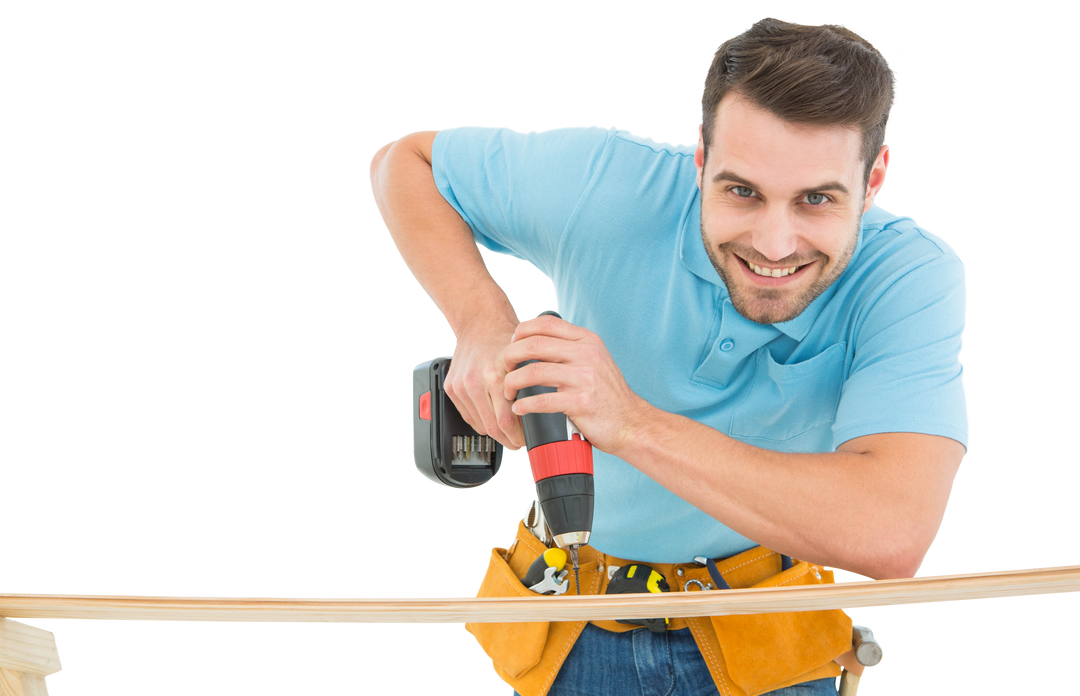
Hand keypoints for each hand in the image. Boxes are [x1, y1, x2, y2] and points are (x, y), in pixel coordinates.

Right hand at [444, 322, 527, 451]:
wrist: (479, 323)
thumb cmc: (505, 339)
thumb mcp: (527, 360)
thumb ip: (532, 386)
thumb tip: (543, 415)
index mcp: (496, 377)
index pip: (506, 422)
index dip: (518, 437)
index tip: (525, 441)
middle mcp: (476, 383)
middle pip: (492, 428)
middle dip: (507, 440)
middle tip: (518, 444)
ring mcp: (461, 386)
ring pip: (479, 425)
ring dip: (494, 433)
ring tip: (507, 433)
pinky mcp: (451, 388)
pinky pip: (467, 416)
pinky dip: (480, 422)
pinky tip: (491, 419)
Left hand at [502, 314, 645, 456]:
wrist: (631, 423)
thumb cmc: (608, 395)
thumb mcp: (595, 360)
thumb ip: (571, 348)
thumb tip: (537, 340)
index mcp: (587, 341)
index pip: (546, 323)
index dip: (521, 331)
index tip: (512, 344)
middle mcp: (587, 354)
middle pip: (534, 344)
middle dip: (510, 356)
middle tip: (505, 368)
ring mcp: (585, 378)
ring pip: (534, 371)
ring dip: (512, 382)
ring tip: (509, 391)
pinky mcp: (581, 403)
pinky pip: (541, 400)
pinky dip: (524, 404)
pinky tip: (519, 408)